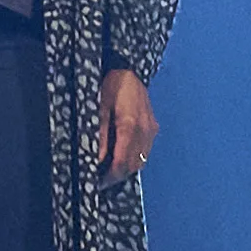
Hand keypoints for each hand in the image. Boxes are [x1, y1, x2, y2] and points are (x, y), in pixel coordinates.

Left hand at [99, 65, 157, 182]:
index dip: (110, 176)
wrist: (129, 68)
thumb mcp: (100, 108)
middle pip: (133, 164)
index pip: (122, 161)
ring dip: (126, 169)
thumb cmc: (112, 85)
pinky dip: (133, 158)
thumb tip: (98, 159)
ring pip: (141, 160)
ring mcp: (151, 129)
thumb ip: (101, 135)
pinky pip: (145, 150)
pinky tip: (122, 158)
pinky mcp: (153, 127)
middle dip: (117, 176)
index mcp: (130, 125)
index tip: (99, 182)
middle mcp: (145, 130)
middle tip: (101, 181)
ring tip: (110, 172)